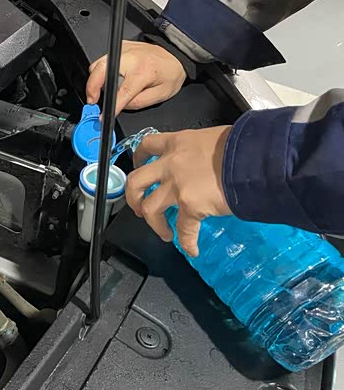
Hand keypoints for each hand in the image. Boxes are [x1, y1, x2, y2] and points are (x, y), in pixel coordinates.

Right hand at [86, 41, 186, 114]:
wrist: (175, 55)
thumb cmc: (170, 73)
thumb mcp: (160, 95)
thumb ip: (138, 103)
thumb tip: (119, 106)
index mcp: (143, 71)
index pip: (122, 92)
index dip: (112, 105)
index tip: (103, 116)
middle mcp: (131, 57)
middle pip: (100, 70)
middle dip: (92, 87)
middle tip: (92, 100)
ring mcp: (123, 50)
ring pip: (98, 64)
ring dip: (95, 79)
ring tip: (101, 91)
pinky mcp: (120, 47)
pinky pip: (103, 60)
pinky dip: (102, 71)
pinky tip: (109, 78)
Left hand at [126, 126, 232, 257]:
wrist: (257, 158)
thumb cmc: (244, 145)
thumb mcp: (215, 139)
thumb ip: (200, 151)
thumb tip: (206, 163)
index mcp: (178, 142)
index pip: (147, 146)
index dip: (138, 158)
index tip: (137, 165)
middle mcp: (171, 163)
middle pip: (136, 182)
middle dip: (133, 198)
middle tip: (139, 208)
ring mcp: (177, 185)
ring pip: (150, 208)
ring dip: (154, 224)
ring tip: (164, 233)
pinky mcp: (190, 205)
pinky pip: (184, 229)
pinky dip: (187, 242)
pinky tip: (192, 249)